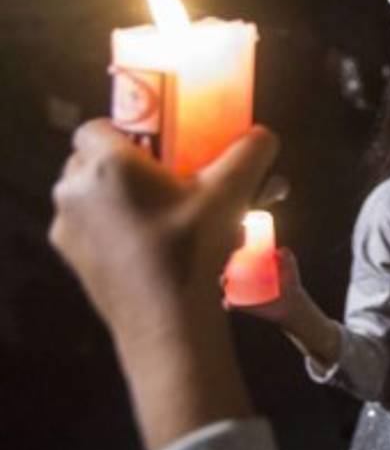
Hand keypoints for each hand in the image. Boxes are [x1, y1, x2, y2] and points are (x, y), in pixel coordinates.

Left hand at [49, 120, 278, 348]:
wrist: (167, 324)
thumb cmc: (192, 250)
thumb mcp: (231, 193)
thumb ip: (251, 152)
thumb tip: (264, 135)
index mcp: (106, 164)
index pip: (97, 125)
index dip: (127, 129)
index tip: (158, 145)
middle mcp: (74, 190)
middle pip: (92, 159)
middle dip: (124, 163)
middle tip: (165, 178)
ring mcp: (67, 227)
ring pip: (90, 194)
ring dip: (117, 195)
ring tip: (162, 212)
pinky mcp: (70, 259)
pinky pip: (89, 227)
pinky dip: (112, 226)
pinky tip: (149, 243)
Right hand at [225, 246, 305, 324]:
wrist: (292, 303)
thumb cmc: (291, 282)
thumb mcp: (290, 267)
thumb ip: (287, 256)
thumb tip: (277, 251)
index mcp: (255, 267)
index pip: (241, 259)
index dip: (236, 257)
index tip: (236, 255)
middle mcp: (246, 278)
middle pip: (231, 272)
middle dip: (226, 270)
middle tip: (229, 272)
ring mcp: (243, 292)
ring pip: (228, 287)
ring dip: (223, 284)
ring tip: (226, 283)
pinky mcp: (242, 305)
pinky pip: (230, 304)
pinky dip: (227, 303)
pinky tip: (229, 303)